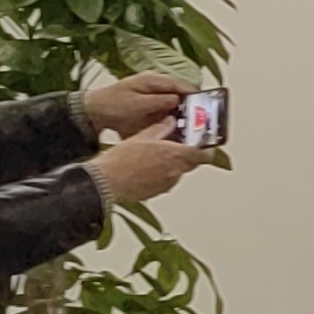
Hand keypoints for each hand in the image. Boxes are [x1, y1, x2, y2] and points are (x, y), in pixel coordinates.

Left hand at [80, 74, 192, 137]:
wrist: (93, 112)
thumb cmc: (112, 105)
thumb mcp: (137, 104)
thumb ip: (159, 101)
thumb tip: (178, 100)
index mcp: (153, 80)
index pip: (181, 85)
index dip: (195, 96)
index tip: (207, 107)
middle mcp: (155, 85)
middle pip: (181, 95)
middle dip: (190, 108)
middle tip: (199, 122)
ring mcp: (153, 94)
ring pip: (175, 104)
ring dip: (180, 115)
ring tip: (188, 128)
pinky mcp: (150, 104)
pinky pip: (166, 111)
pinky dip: (171, 119)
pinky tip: (174, 129)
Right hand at [89, 134, 208, 207]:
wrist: (106, 181)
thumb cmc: (122, 160)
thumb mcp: (143, 136)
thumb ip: (161, 128)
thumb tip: (170, 122)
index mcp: (176, 156)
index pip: (204, 154)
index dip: (207, 148)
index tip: (205, 143)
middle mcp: (176, 171)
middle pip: (192, 162)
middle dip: (188, 153)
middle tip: (177, 145)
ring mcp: (168, 183)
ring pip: (178, 171)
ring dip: (172, 163)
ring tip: (155, 155)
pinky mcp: (158, 191)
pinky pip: (166, 180)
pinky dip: (162, 173)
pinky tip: (146, 167)